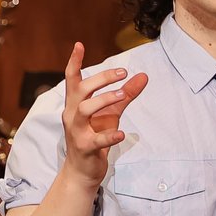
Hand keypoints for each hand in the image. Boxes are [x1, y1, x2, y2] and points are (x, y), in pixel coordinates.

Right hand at [56, 41, 148, 188]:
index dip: (74, 62)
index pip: (72, 79)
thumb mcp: (112, 113)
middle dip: (101, 79)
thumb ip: (126, 94)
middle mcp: (72, 115)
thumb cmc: (94, 137)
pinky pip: (96, 140)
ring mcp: (77, 131)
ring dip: (103, 100)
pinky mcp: (85, 148)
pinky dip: (108, 136)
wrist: (83, 171)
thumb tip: (143, 76)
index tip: (79, 45)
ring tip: (122, 95)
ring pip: (84, 110)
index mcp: (75, 104)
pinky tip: (121, 134)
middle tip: (123, 72)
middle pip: (81, 90)